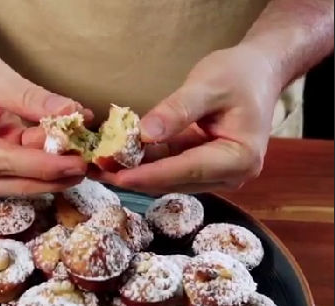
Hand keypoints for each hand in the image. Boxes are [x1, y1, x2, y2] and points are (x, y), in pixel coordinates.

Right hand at [0, 44, 91, 194]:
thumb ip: (32, 99)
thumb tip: (73, 114)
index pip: (7, 163)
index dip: (45, 166)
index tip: (78, 163)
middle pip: (17, 182)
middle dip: (55, 175)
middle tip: (88, 165)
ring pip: (24, 182)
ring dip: (54, 172)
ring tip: (83, 159)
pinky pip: (23, 174)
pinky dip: (46, 164)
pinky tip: (67, 155)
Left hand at [93, 44, 280, 194]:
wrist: (258, 74)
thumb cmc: (240, 75)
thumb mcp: (209, 84)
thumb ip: (178, 110)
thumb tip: (144, 135)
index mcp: (239, 157)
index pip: (188, 169)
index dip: (151, 174)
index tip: (119, 176)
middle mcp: (231, 175)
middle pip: (176, 180)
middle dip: (137, 176)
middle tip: (98, 170)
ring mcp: (218, 175)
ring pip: (171, 179)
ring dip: (137, 173)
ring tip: (102, 166)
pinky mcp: (205, 170)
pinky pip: (172, 170)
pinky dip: (147, 165)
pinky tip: (120, 158)